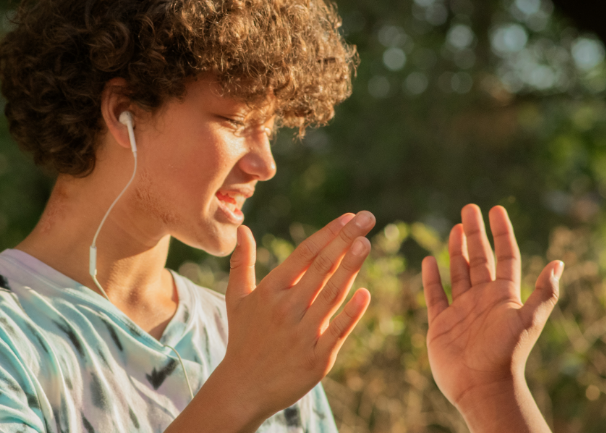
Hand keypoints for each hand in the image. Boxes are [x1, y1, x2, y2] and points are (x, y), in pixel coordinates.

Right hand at [169, 212, 374, 431]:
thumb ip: (242, 262)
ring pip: (331, 294)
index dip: (327, 234)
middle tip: (367, 217)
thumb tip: (243, 229)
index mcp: (270, 292)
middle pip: (321, 268)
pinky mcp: (316, 359)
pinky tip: (366, 293)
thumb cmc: (243, 339)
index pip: (303, 255)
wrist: (243, 389)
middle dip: (346, 239)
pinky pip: (338, 331)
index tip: (348, 216)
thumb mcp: (237, 299)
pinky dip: (352, 312)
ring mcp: (302, 334)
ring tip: (367, 242)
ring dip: (351, 267)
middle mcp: (286, 309)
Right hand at [423, 204, 560, 432]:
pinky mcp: (441, 323)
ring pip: (458, 272)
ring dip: (456, 251)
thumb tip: (559, 263)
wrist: (482, 386)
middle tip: (469, 209)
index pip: (504, 256)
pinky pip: (435, 295)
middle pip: (479, 258)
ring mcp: (461, 310)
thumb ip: (544, 292)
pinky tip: (428, 261)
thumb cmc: (507, 353)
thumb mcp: (529, 319)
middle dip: (474, 233)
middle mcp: (483, 298)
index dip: (501, 233)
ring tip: (453, 228)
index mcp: (504, 295)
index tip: (496, 209)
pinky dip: (432, 278)